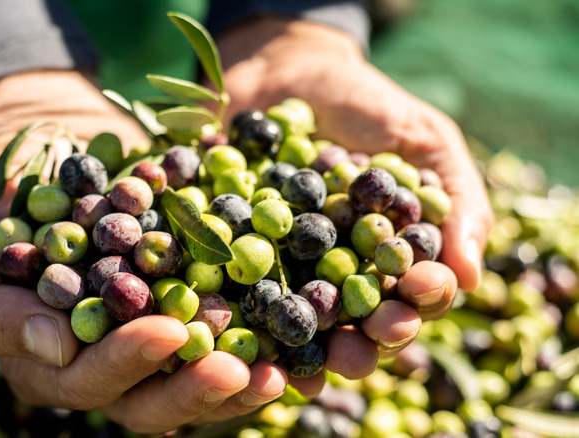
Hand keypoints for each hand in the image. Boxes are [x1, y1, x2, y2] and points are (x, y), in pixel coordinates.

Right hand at [0, 70, 292, 433]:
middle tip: (241, 370)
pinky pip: (225, 337)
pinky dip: (261, 340)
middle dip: (193, 388)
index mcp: (46, 359)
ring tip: (280, 369)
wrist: (51, 148)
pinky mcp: (186, 306)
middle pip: (148, 400)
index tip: (167, 330)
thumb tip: (55, 351)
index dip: (126, 363)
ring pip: (192, 381)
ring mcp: (146, 339)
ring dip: (237, 381)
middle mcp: (99, 362)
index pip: (85, 380)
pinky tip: (296, 338)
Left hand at [215, 17, 492, 375]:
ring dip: (297, 354)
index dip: (417, 304)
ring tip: (297, 371)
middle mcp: (338, 275)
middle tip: (353, 354)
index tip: (415, 295)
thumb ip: (454, 198)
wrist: (283, 68)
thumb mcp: (422, 137)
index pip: (411, 296)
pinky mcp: (233, 256)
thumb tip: (469, 276)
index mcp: (388, 258)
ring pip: (295, 327)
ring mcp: (284, 270)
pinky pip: (233, 292)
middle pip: (353, 329)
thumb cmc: (364, 103)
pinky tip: (231, 331)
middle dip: (358, 347)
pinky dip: (232, 313)